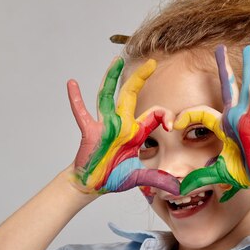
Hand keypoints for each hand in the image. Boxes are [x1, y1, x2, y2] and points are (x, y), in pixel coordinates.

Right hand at [67, 57, 179, 196]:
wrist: (93, 185)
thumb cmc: (113, 177)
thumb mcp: (139, 177)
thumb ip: (157, 179)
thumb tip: (178, 189)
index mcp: (135, 132)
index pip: (154, 114)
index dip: (164, 116)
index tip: (171, 125)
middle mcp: (121, 124)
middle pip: (131, 95)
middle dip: (140, 78)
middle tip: (152, 62)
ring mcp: (104, 126)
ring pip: (107, 97)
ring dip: (110, 78)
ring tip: (115, 60)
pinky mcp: (89, 132)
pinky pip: (81, 113)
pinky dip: (76, 99)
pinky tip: (72, 84)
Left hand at [177, 45, 249, 200]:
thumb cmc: (245, 173)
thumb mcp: (215, 174)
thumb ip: (197, 178)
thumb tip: (179, 190)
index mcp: (225, 126)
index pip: (200, 114)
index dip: (186, 117)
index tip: (172, 124)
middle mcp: (235, 117)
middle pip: (227, 88)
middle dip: (224, 67)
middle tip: (220, 48)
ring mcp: (247, 118)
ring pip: (245, 89)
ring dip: (246, 69)